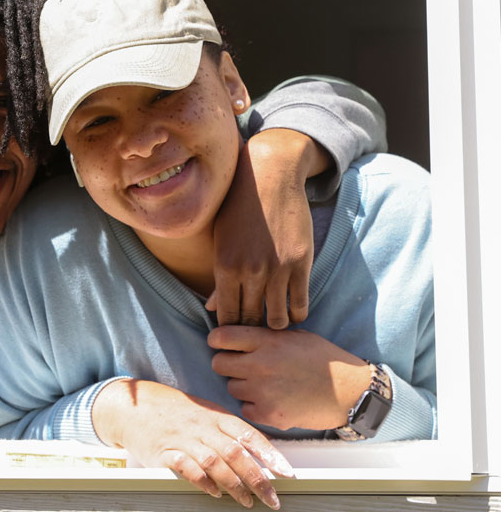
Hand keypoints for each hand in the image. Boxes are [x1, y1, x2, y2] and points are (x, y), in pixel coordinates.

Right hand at [92, 379, 293, 508]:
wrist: (133, 406)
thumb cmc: (174, 412)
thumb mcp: (204, 412)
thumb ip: (229, 431)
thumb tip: (260, 453)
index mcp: (215, 415)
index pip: (248, 434)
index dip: (270, 454)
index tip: (287, 474)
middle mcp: (201, 426)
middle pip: (235, 453)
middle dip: (257, 478)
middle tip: (272, 499)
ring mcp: (182, 439)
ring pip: (214, 462)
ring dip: (234, 484)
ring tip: (247, 502)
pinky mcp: (163, 452)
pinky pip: (186, 467)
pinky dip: (202, 481)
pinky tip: (214, 493)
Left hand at [209, 130, 328, 327]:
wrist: (270, 177)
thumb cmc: (238, 208)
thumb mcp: (221, 241)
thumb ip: (219, 278)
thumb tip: (211, 308)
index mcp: (225, 268)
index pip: (226, 316)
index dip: (230, 329)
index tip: (233, 333)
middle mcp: (251, 272)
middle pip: (251, 320)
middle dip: (251, 330)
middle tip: (253, 333)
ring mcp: (278, 269)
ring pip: (277, 319)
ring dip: (274, 325)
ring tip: (272, 323)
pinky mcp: (301, 263)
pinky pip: (300, 304)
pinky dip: (295, 314)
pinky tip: (291, 313)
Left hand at [209, 326, 371, 430]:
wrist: (350, 393)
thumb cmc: (324, 361)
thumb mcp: (295, 337)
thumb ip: (264, 336)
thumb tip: (235, 336)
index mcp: (267, 341)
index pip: (220, 337)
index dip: (217, 340)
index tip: (221, 344)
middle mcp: (260, 364)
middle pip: (218, 363)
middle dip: (227, 364)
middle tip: (243, 367)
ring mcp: (263, 391)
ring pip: (231, 387)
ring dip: (243, 386)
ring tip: (266, 384)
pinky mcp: (268, 414)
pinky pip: (244, 408)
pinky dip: (254, 406)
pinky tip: (272, 400)